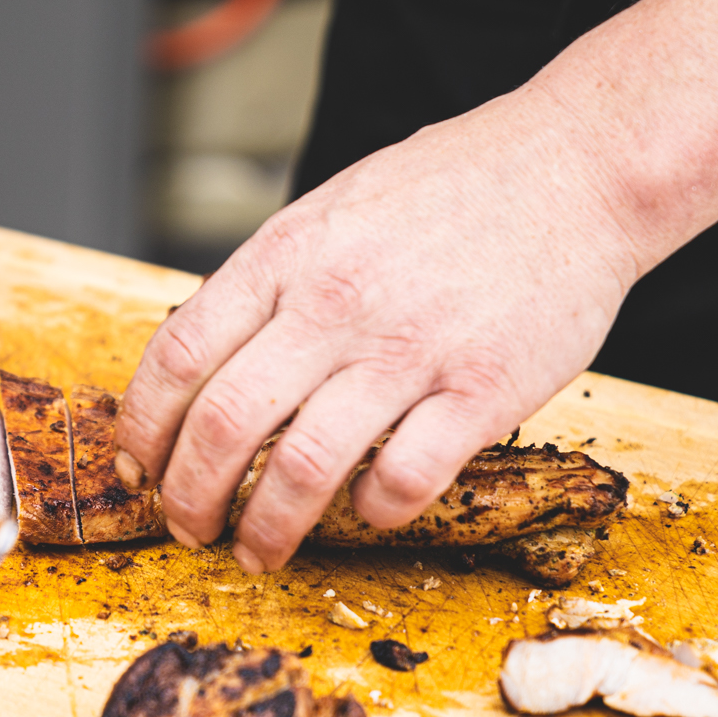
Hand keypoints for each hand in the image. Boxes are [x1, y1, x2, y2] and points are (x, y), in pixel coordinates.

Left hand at [113, 81, 645, 572]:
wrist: (578, 164)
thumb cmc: (451, 187)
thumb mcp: (329, 211)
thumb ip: (269, 282)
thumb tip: (204, 358)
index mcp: (285, 257)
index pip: (178, 357)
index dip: (144, 427)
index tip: (139, 466)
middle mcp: (334, 305)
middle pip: (223, 424)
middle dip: (188, 496)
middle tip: (187, 528)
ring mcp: (409, 349)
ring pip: (302, 468)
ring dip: (266, 528)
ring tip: (258, 552)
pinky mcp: (484, 388)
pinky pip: (406, 478)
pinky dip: (375, 511)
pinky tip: (370, 511)